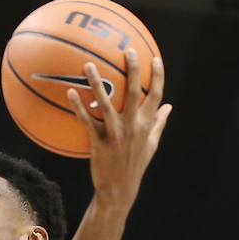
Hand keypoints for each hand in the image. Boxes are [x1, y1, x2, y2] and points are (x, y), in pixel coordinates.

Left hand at [67, 48, 171, 211]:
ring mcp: (116, 134)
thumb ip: (159, 124)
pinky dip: (78, 106)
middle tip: (127, 50)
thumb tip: (169, 107)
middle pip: (134, 92)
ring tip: (87, 65)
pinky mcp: (99, 142)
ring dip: (96, 83)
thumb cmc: (135, 165)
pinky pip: (87, 120)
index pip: (156, 96)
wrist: (120, 189)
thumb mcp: (151, 145)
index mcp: (146, 125)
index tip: (154, 58)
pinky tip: (69, 92)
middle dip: (132, 70)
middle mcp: (133, 126)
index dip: (157, 76)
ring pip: (106, 103)